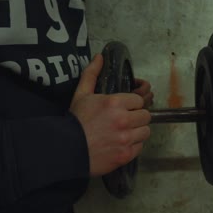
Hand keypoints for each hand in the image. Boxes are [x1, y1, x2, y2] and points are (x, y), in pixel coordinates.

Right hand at [70, 54, 150, 176]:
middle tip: (125, 121)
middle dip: (137, 118)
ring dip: (137, 132)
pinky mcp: (125, 154)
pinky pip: (140, 147)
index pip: (139, 101)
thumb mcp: (81, 94)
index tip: (124, 109)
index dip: (132, 105)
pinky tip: (121, 144)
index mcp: (115, 103)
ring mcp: (126, 139)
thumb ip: (92, 74)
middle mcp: (123, 120)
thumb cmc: (75, 122)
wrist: (67, 149)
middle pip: (146, 116)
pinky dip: (133, 146)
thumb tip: (99, 57)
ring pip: (145, 132)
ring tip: (124, 132)